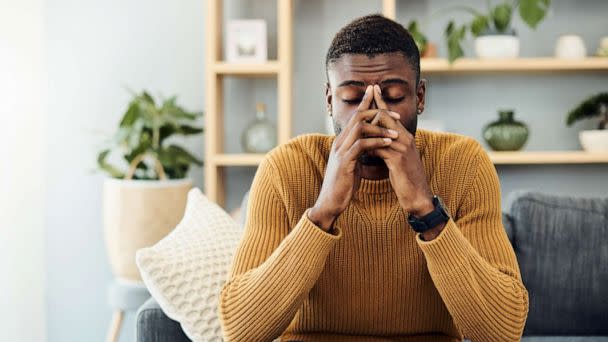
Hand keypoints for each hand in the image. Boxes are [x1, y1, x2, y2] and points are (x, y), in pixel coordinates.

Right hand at [309, 85, 400, 230]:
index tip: (378, 95)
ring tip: (395, 132)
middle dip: (377, 111)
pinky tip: (388, 143)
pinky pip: (361, 145)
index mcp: (342, 142)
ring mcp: (341, 151)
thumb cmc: (343, 185)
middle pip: (357, 116)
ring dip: (380, 128)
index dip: (366, 103)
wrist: (330, 202)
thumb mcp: (351, 164)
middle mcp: (339, 142)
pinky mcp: (345, 162)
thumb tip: (368, 145)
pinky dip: (376, 142)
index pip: (354, 117)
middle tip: (395, 114)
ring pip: (359, 128)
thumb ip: (357, 152)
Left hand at [366, 85, 434, 217]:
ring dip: (367, 130)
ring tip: (356, 127)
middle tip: (363, 102)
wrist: (418, 196)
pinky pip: (380, 148)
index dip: (382, 101)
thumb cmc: (406, 178)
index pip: (391, 115)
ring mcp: (403, 148)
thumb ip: (388, 148)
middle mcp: (406, 139)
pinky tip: (362, 150)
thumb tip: (374, 142)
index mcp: (405, 137)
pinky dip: (369, 148)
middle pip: (386, 116)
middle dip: (372, 110)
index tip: (373, 89)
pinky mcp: (398, 160)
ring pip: (381, 130)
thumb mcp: (397, 160)